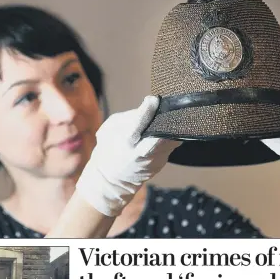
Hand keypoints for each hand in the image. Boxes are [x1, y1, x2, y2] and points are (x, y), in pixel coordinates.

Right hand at [77, 95, 181, 215]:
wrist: (111, 179)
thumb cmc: (108, 149)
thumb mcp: (109, 130)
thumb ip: (127, 119)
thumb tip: (146, 108)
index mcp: (125, 143)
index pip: (139, 124)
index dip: (148, 110)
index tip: (153, 100)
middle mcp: (141, 153)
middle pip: (160, 136)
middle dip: (166, 121)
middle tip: (168, 109)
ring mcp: (153, 161)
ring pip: (170, 140)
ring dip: (171, 128)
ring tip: (168, 119)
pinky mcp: (160, 164)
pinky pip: (169, 147)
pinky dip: (169, 138)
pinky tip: (165, 132)